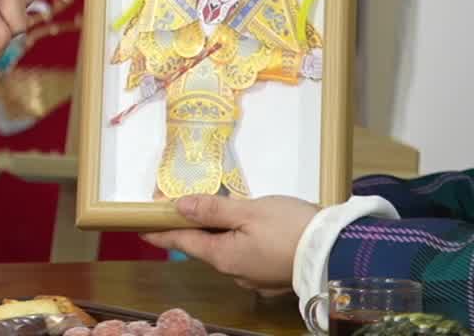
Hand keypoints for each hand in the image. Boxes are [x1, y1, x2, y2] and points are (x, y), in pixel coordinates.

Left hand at [141, 193, 317, 291]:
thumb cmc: (294, 228)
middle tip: (178, 207)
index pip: (182, 242)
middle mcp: (235, 272)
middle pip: (203, 246)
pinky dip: (238, 239)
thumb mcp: (248, 211)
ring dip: (217, 232)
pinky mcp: (273, 274)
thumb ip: (212, 209)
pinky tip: (244, 226)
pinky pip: (246, 255)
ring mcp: (255, 277)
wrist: (343, 251)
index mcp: (224, 257)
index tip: (140, 226)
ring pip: (226, 250)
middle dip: (191, 227)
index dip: (160, 232)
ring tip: (213, 210)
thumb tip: (178, 207)